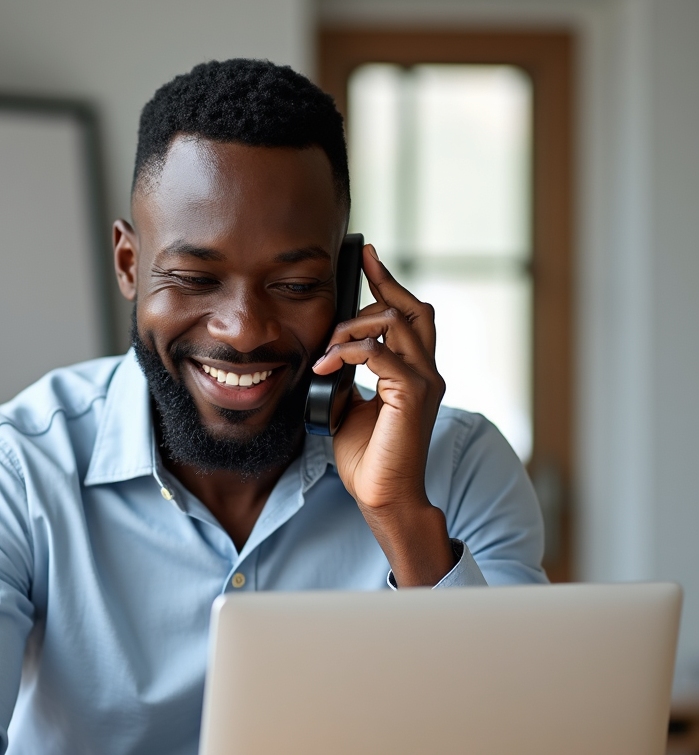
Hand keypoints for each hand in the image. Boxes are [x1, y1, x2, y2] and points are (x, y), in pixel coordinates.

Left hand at [312, 245, 454, 585]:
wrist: (383, 497)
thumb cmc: (369, 459)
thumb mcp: (350, 409)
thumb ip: (347, 378)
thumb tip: (329, 356)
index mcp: (414, 374)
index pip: (409, 317)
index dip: (389, 284)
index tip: (368, 257)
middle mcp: (426, 373)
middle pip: (411, 310)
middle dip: (380, 286)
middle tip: (355, 270)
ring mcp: (423, 382)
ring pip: (394, 324)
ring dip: (353, 327)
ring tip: (327, 350)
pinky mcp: (411, 395)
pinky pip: (381, 354)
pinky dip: (349, 353)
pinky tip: (327, 367)